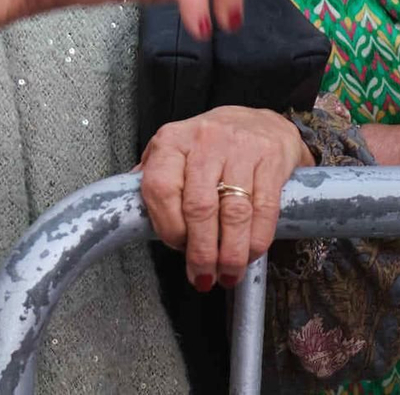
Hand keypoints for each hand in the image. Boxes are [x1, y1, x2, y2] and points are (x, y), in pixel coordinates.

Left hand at [141, 106, 311, 290]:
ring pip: (234, 212)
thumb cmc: (212, 147)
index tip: (177, 248)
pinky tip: (250, 252)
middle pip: (199, 207)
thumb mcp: (175, 153)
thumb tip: (128, 213)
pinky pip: (264, 208)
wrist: (262, 124)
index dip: (168, 228)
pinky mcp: (271, 158)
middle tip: (203, 276)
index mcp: (172, 141)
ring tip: (227, 273)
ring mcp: (240, 147)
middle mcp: (205, 139)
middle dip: (201, 252)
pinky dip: (257, 239)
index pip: (161, 189)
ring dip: (230, 253)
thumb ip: (153, 179)